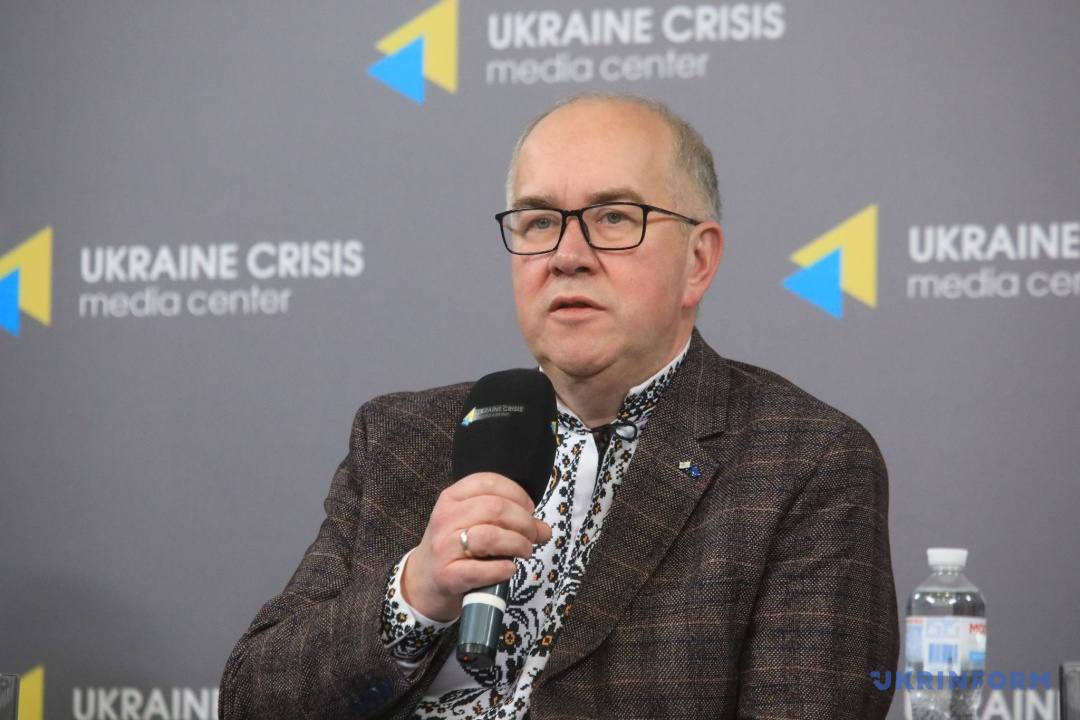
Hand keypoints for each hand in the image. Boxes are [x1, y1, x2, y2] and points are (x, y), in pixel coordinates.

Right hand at [401, 472, 551, 621]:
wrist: (424, 582)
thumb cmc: (455, 547)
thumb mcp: (474, 524)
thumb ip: (508, 520)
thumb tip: (545, 530)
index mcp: (451, 498)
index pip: (488, 482)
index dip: (517, 494)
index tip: (528, 509)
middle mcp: (445, 518)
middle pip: (495, 508)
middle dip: (524, 522)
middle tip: (532, 536)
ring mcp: (444, 547)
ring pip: (490, 536)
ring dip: (518, 544)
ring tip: (525, 551)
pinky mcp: (447, 576)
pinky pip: (482, 570)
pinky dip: (503, 569)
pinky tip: (509, 569)